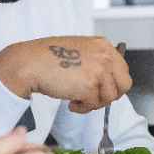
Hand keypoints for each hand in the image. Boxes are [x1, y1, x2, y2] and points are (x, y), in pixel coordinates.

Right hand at [0, 36, 131, 112]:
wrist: (29, 63)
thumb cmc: (48, 57)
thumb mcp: (80, 50)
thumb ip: (96, 60)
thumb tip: (107, 80)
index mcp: (103, 45)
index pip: (122, 70)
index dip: (113, 84)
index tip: (102, 90)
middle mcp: (105, 56)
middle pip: (123, 85)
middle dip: (109, 96)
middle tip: (94, 99)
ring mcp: (99, 71)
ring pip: (109, 97)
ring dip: (94, 103)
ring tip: (77, 100)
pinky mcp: (89, 86)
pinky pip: (93, 105)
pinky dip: (83, 108)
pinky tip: (71, 104)